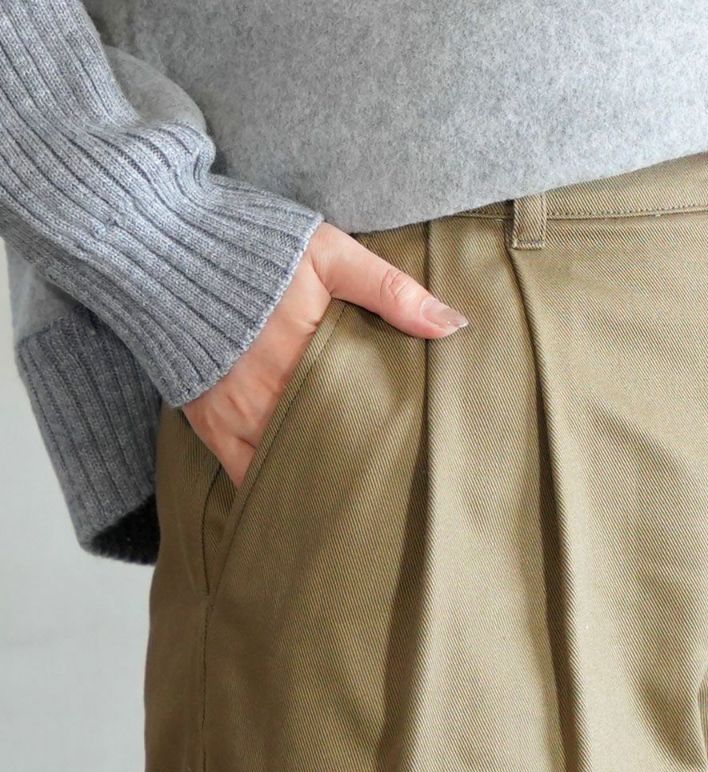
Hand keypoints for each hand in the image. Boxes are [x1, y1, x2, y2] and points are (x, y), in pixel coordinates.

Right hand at [181, 220, 468, 486]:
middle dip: (355, 466)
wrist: (160, 243)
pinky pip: (242, 471)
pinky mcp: (206, 422)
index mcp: (307, 359)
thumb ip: (391, 290)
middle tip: (387, 486)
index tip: (411, 456)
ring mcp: (235, 416)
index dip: (384, 441)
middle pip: (325, 448)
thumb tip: (453, 325)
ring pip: (285, 467)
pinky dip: (268, 484)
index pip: (358, 417)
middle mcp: (270, 398)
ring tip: (348, 497)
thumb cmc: (252, 245)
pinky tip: (293, 495)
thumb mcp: (328, 253)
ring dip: (314, 477)